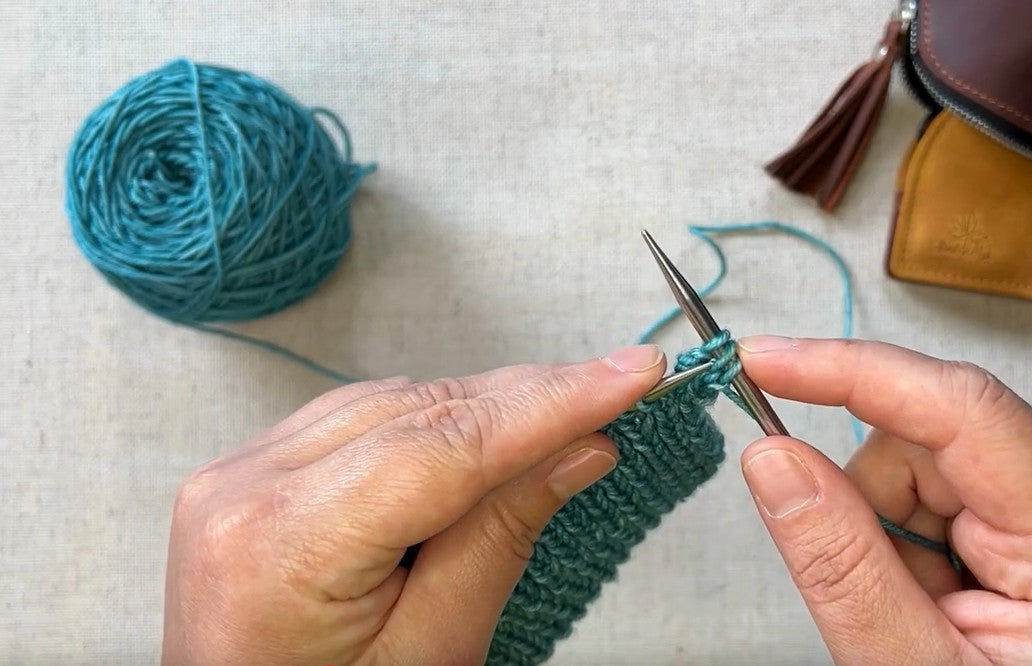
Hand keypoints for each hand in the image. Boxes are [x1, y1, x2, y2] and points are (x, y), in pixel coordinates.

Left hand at [162, 345, 665, 664]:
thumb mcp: (432, 652)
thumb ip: (501, 539)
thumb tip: (578, 449)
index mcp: (282, 544)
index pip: (445, 445)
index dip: (550, 402)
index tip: (630, 373)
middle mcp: (245, 488)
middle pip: (421, 411)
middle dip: (529, 398)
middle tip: (621, 388)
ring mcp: (239, 473)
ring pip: (394, 402)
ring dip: (485, 407)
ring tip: (567, 421)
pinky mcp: (252, 472)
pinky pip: (359, 418)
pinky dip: (432, 422)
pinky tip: (485, 434)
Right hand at [735, 336, 1031, 664]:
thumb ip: (842, 564)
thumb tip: (772, 457)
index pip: (966, 409)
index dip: (857, 372)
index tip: (766, 362)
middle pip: (930, 440)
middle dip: (872, 508)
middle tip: (878, 598)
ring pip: (918, 465)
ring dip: (885, 536)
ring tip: (915, 617)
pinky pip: (930, 496)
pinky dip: (901, 547)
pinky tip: (927, 603)